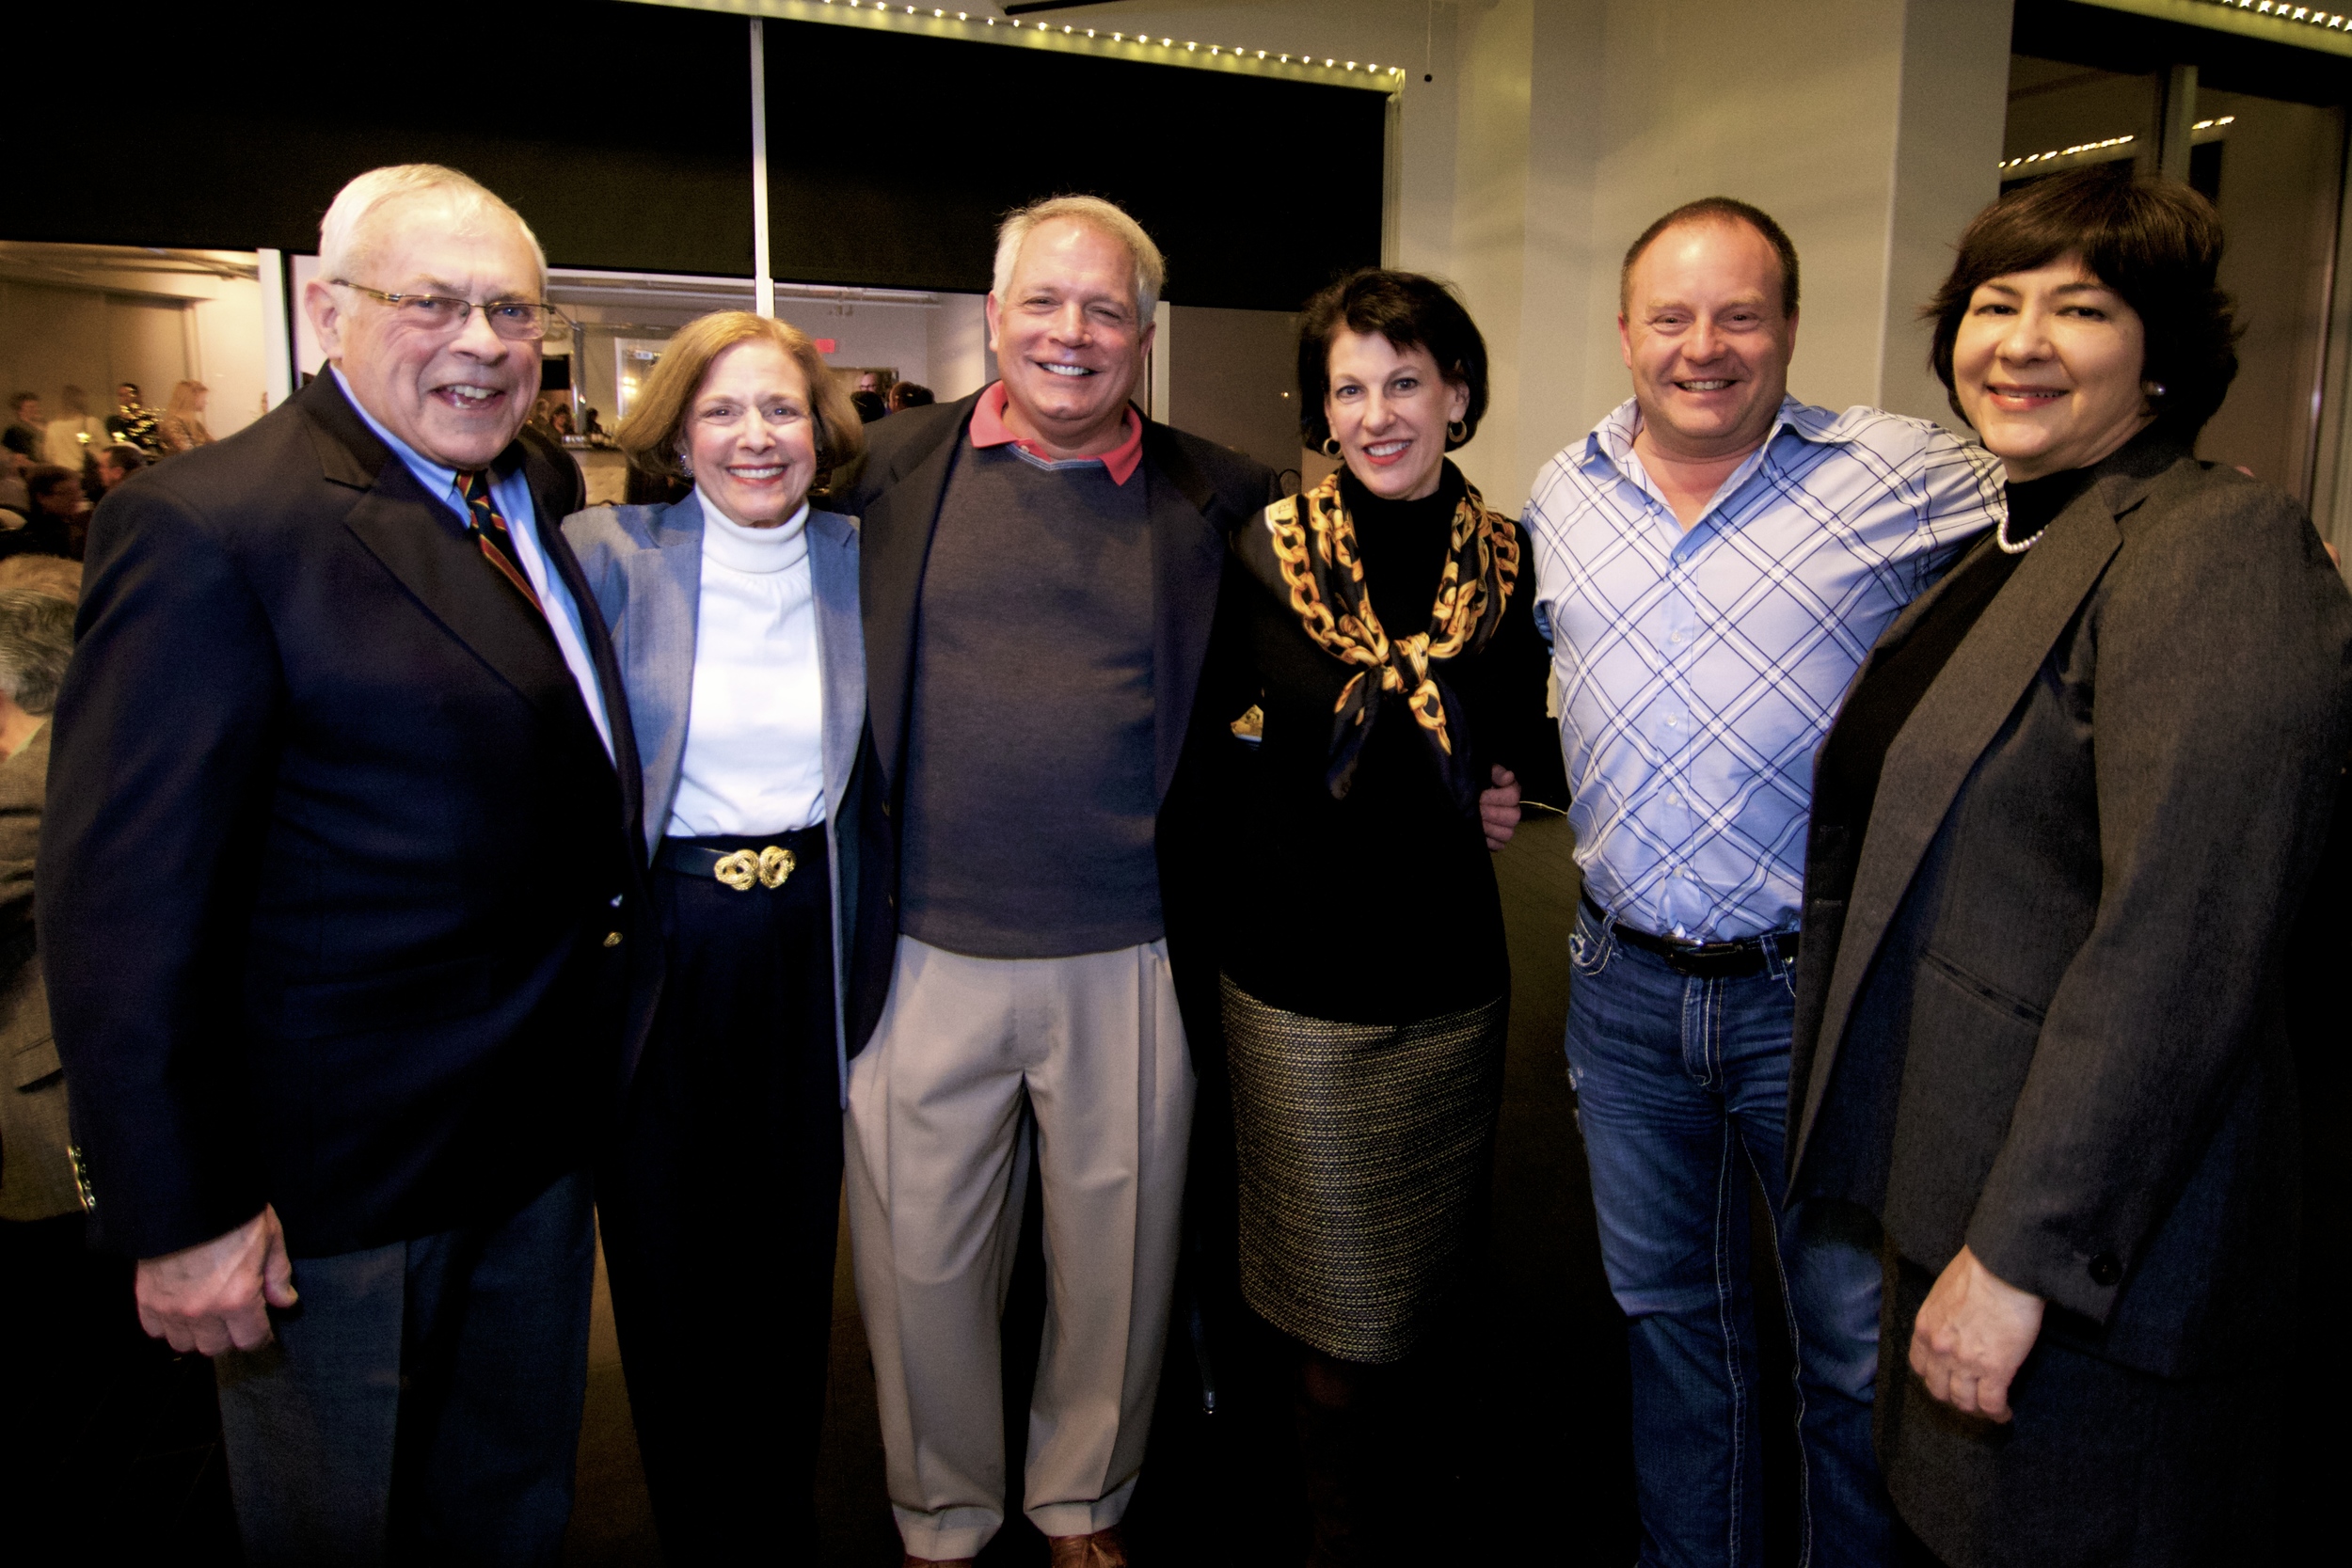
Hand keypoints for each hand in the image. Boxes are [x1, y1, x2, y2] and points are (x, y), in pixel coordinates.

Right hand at [135, 1205, 297, 1355]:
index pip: (251, 1340)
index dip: (260, 1334)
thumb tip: (285, 1302)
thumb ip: (278, 1275)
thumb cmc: (231, 1212)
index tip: (260, 1326)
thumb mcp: (270, 1237)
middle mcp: (203, 1311)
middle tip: (234, 1315)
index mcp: (238, 1298)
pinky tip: (180, 1307)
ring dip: (197, 1333)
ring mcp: (170, 1308)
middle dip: (229, 1334)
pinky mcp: (145, 1299)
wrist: (183, 1193)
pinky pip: (155, 1330)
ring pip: (185, 1344)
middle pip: (217, 1347)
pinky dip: (168, 1325)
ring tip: (206, 1313)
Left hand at [1479, 766, 1521, 851]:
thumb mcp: (1481, 771)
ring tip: (1475, 821)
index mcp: (1511, 791)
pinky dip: (1488, 841)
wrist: (1458, 798)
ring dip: (1489, 828)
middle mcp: (1513, 810)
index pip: (1513, 795)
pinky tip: (1477, 832)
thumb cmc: (1472, 783)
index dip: (1496, 797)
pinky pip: (1499, 845)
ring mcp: (1507, 827)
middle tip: (1476, 810)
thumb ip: (1495, 772)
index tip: (1480, 796)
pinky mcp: (1498, 841)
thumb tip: (1508, 776)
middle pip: (1513, 816)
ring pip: (1507, 833)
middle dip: (1491, 813)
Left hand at [1908, 1245, 2043, 1422]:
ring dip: (1976, 1408)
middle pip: (1939, 1389)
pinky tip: (2004, 1413)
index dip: (1934, 1377)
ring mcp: (1965, 1363)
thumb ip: (1942, 1315)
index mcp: (1925, 1328)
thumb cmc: (1978, 1271)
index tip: (1947, 1380)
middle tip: (1969, 1398)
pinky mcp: (1994, 1370)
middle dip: (1953, 1397)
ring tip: (1988, 1408)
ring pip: (1964, 1401)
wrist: (2003, 1269)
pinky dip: (1998, 1413)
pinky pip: (1991, 1403)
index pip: (1920, 1366)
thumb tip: (1954, 1324)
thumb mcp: (1943, 1292)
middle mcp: (1939, 1350)